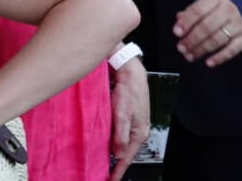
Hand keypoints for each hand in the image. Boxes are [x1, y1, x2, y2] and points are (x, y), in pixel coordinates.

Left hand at [107, 59, 148, 180]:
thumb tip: (118, 154)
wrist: (129, 70)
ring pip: (120, 144)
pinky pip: (118, 135)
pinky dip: (111, 142)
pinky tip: (103, 144)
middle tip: (103, 174)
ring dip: (112, 154)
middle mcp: (137, 131)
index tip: (110, 180)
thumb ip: (120, 134)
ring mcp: (131, 124)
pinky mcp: (125, 117)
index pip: (127, 158)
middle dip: (115, 166)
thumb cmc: (128, 89)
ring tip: (102, 164)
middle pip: (124, 153)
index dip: (118, 171)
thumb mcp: (122, 112)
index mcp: (139, 133)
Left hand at [173, 0, 241, 66]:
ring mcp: (238, 24)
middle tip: (181, 48)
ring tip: (190, 55)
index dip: (186, 22)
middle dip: (192, 39)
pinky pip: (232, 50)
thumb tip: (179, 20)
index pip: (198, 10)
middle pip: (207, 27)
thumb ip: (191, 12)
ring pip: (217, 39)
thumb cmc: (218, 8)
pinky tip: (209, 62)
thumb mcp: (205, 3)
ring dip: (201, 49)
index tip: (177, 32)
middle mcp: (228, 10)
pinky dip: (220, 57)